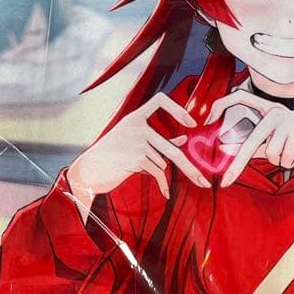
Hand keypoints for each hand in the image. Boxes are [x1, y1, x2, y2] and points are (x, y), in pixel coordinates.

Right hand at [67, 92, 210, 202]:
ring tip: (142, 172)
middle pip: (172, 149)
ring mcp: (136, 141)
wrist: (88, 170)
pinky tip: (166, 193)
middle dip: (190, 169)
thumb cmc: (111, 156)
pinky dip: (162, 185)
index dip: (177, 109)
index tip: (191, 123)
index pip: (160, 99)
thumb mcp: (133, 142)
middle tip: (204, 182)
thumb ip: (158, 140)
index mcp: (135, 117)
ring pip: (162, 163)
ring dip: (157, 172)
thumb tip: (184, 140)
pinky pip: (157, 172)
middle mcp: (136, 126)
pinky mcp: (135, 157)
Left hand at [206, 91, 293, 213]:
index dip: (221, 104)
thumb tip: (224, 148)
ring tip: (291, 154)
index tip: (208, 120)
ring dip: (278, 160)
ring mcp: (286, 121)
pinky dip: (288, 162)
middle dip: (238, 164)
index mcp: (268, 109)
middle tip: (226, 181)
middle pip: (251, 140)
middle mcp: (276, 110)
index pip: (240, 96)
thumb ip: (250, 146)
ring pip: (268, 152)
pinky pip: (280, 157)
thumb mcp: (272, 146)